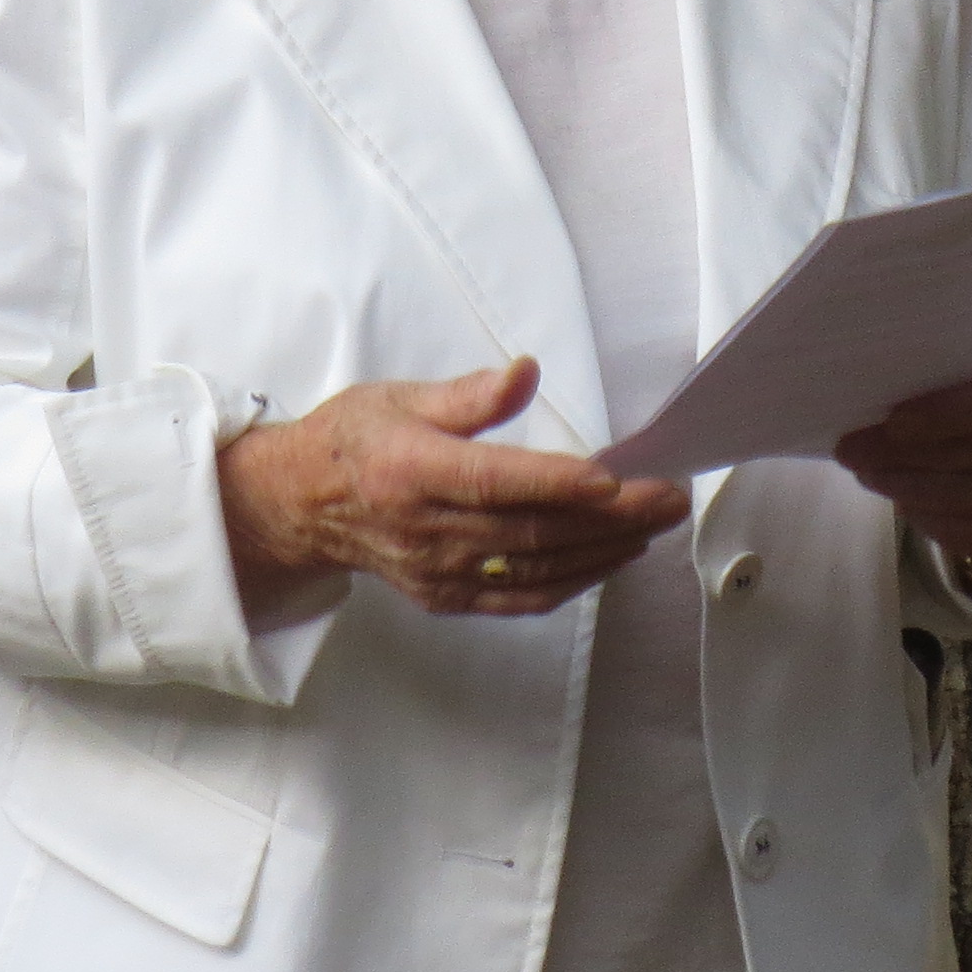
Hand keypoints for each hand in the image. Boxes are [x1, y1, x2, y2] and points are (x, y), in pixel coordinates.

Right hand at [217, 358, 687, 620]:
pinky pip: (523, 597)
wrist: (302, 506)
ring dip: (606, 550)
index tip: (614, 479)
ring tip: (657, 523)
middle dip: (612, 518)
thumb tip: (525, 373)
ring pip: (538, 568)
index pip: (495, 482)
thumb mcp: (401, 397)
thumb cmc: (357, 441)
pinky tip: (613, 558)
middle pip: (532, 530)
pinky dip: (575, 581)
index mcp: (411, 472)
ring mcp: (438, 571)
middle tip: (669, 497)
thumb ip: (469, 395)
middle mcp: (426, 530)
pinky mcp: (448, 597)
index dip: (556, 483)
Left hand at [838, 348, 971, 601]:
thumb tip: (875, 384)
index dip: (947, 413)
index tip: (893, 419)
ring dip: (906, 487)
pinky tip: (901, 500)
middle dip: (904, 453)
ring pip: (968, 498)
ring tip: (865, 471)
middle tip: (851, 447)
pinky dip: (930, 521)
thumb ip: (954, 367)